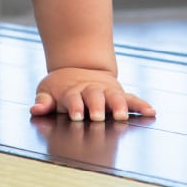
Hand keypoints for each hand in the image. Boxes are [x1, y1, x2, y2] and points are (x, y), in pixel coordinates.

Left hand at [31, 67, 155, 121]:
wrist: (78, 69)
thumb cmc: (60, 88)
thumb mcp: (47, 91)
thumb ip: (43, 102)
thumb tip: (35, 109)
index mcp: (72, 92)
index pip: (73, 99)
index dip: (75, 107)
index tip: (76, 116)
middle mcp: (91, 91)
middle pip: (94, 97)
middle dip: (96, 107)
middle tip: (98, 116)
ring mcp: (106, 92)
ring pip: (114, 97)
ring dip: (119, 106)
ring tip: (122, 115)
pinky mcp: (118, 93)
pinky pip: (132, 98)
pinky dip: (141, 105)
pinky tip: (151, 112)